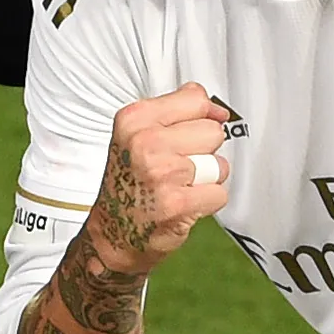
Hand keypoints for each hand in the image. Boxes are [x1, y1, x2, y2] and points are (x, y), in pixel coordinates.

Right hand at [86, 83, 233, 274]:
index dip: (203, 116)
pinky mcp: (178, 203)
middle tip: (178, 167)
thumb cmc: (127, 185)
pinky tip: (185, 203)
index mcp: (134, 120)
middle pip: (213, 131)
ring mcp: (163, 173)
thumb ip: (176, 114)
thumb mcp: (136, 136)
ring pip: (219, 163)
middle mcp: (146, 143)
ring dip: (207, 178)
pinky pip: (220, 193)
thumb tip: (218, 111)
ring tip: (180, 186)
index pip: (196, 99)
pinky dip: (207, 202)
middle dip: (203, 151)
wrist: (113, 234)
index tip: (193, 130)